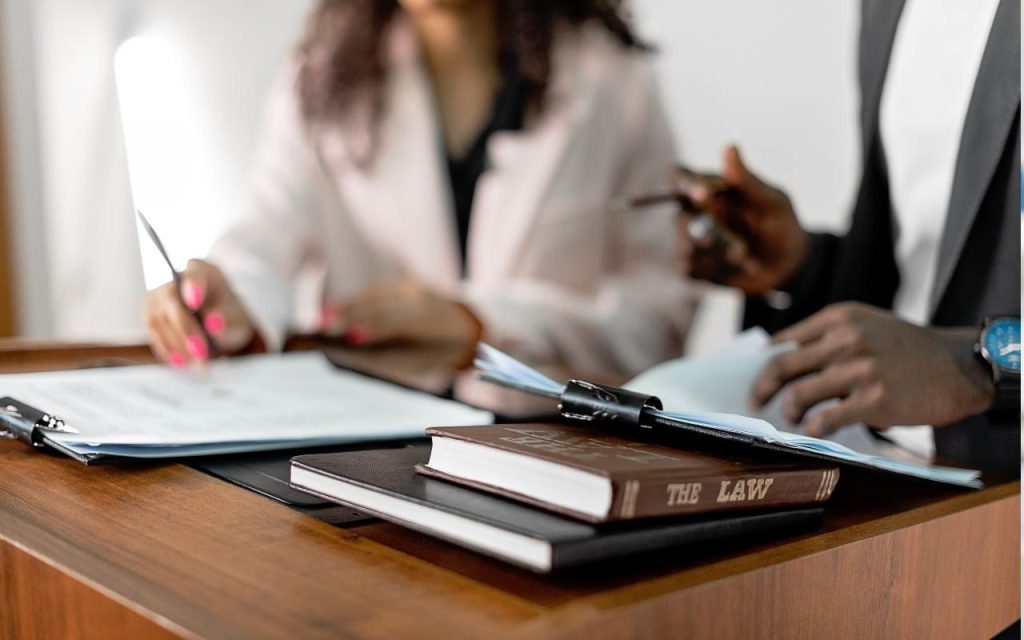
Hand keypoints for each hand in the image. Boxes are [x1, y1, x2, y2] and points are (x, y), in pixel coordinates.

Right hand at [143, 260, 255, 366]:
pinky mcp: (150, 315)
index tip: (195, 301)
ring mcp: (157, 296)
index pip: (194, 276)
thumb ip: (227, 320)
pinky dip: (167, 349)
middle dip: (186, 331)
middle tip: (202, 354)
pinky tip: (182, 362)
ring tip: (197, 364)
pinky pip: (153, 333)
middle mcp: (174, 279)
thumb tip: (214, 323)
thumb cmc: (228, 315)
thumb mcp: (237, 318)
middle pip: (172, 302)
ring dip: (176, 345)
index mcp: (201, 271)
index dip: (193, 287)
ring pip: (158, 320)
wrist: (217, 321)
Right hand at [321, 280, 482, 346]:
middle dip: (350, 315)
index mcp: (427, 323)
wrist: (468, 326)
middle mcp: (420, 300)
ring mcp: (414, 289)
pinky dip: (360, 299)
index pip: (391, 323)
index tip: (343, 335)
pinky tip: (343, 308)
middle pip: (379, 306)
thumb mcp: (417, 363)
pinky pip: (379, 291)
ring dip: (350, 305)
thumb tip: (347, 351)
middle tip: (325, 326)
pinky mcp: (408, 284)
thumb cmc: (437, 353)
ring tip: (327, 318)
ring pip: (376, 295)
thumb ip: (385, 357)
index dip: (367, 328)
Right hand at [674, 145, 808, 293]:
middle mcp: (696, 212)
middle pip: (679, 217)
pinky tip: (729, 267)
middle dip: (706, 230)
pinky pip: (687, 268)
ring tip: (741, 255)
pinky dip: (710, 269)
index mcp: (710, 188)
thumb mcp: (771, 202)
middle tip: (730, 237)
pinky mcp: (693, 266)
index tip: (698, 193)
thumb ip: (746, 180)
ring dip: (715, 253)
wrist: (787, 267)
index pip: (680, 177)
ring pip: (683, 245)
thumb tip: (729, 146)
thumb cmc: (781, 225)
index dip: (681, 181)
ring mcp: (692, 240)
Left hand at [751, 303, 995, 435]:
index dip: (763, 364)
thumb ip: (827, 337)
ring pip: (799, 394)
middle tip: (756, 401)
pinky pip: (826, 418)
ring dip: (788, 411)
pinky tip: (815, 430)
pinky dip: (813, 428)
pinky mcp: (874, 399)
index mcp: (838, 317)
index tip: (755, 378)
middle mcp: (845, 339)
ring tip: (793, 418)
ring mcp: (859, 369)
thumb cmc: (906, 349)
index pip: (785, 342)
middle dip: (762, 388)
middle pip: (782, 367)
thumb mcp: (866, 324)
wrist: (958, 366)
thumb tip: (779, 358)